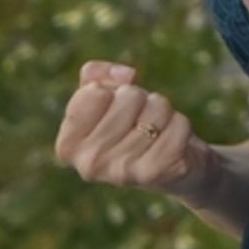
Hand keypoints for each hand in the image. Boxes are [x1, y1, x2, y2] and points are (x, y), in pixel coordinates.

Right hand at [57, 61, 220, 203]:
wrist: (169, 167)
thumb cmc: (131, 124)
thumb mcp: (105, 96)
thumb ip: (96, 75)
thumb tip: (126, 75)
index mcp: (68, 146)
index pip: (95, 91)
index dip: (111, 90)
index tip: (113, 109)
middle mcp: (89, 164)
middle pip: (128, 96)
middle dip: (140, 99)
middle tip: (139, 123)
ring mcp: (121, 172)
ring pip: (157, 106)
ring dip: (162, 112)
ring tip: (155, 133)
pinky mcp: (156, 173)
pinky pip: (178, 124)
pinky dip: (180, 125)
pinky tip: (171, 143)